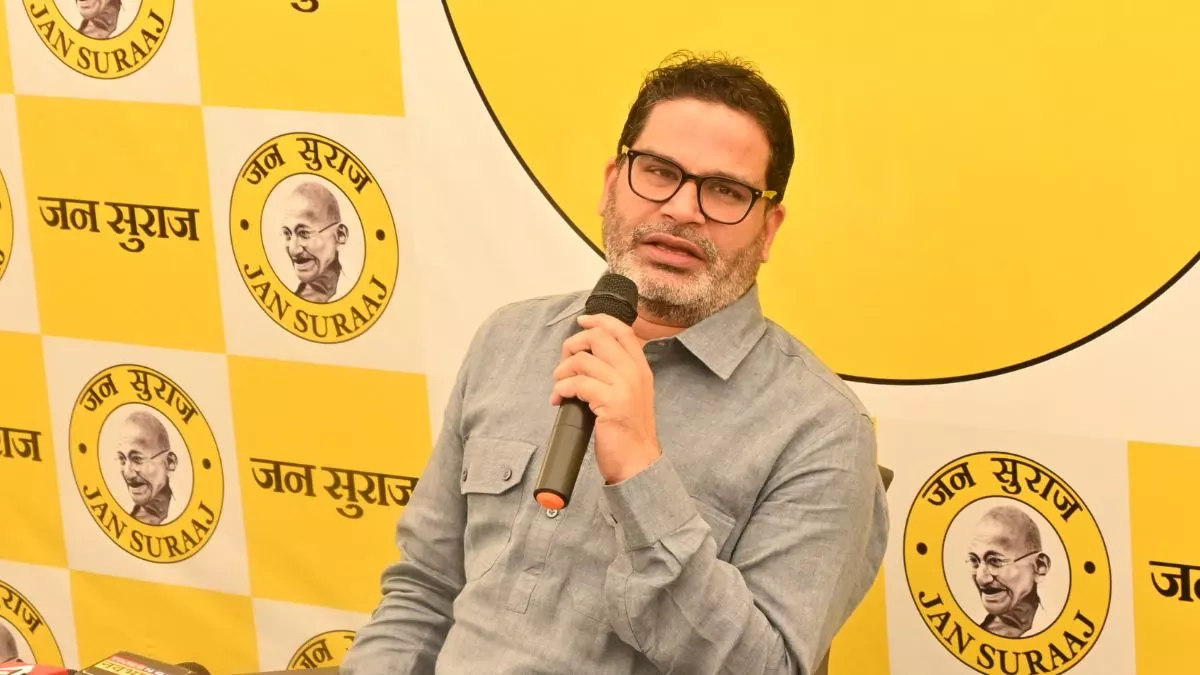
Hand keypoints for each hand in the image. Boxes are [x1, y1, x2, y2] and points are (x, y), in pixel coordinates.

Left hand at [551, 313, 660, 483]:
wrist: (639, 462)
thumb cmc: (629, 431)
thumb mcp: (631, 394)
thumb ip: (617, 372)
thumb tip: (587, 356)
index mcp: (641, 367)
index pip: (622, 330)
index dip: (599, 320)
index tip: (581, 322)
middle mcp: (635, 372)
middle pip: (598, 338)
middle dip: (573, 346)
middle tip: (564, 365)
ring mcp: (624, 386)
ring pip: (583, 360)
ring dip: (562, 371)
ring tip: (560, 387)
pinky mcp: (611, 402)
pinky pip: (577, 383)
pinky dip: (562, 388)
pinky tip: (560, 399)